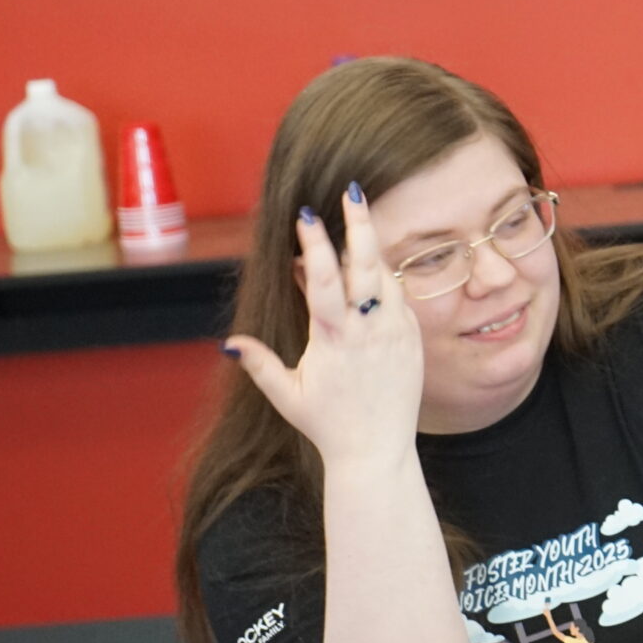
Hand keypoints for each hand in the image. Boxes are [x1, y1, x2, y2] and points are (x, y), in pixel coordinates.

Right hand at [225, 185, 424, 466]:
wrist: (378, 450)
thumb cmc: (328, 425)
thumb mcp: (288, 395)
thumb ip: (260, 365)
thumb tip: (229, 342)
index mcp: (334, 340)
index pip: (324, 282)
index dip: (315, 246)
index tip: (308, 214)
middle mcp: (369, 331)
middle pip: (366, 267)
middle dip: (359, 226)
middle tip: (353, 192)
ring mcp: (396, 333)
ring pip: (385, 278)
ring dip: (370, 250)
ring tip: (356, 223)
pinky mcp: (413, 339)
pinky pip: (399, 298)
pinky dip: (383, 280)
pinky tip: (369, 267)